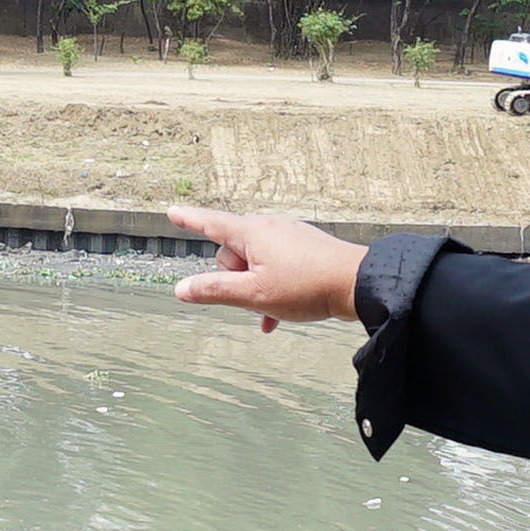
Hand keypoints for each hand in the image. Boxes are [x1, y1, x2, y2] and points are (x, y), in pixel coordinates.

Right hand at [168, 207, 367, 332]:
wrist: (357, 284)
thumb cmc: (306, 286)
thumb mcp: (253, 294)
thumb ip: (214, 291)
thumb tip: (181, 289)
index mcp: (252, 233)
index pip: (210, 223)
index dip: (188, 220)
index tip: (172, 212)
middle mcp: (269, 228)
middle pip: (232, 252)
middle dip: (233, 278)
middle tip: (252, 296)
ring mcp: (288, 238)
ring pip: (254, 264)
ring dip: (253, 288)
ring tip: (270, 309)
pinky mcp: (304, 250)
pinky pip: (275, 268)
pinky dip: (270, 289)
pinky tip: (274, 318)